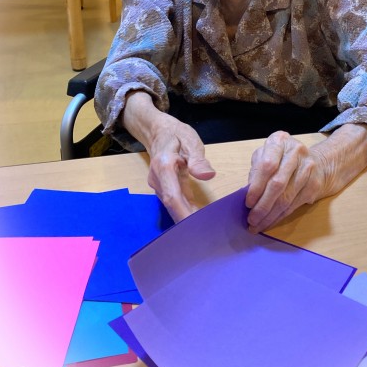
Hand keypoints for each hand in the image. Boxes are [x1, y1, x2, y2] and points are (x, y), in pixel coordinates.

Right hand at [122, 92, 214, 220]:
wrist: (157, 131)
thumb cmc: (176, 134)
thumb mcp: (191, 140)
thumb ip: (198, 159)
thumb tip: (208, 176)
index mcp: (164, 166)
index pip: (172, 196)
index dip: (183, 214)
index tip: (196, 227)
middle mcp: (157, 179)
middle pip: (172, 205)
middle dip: (187, 222)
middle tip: (206, 235)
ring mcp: (158, 185)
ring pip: (172, 206)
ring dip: (187, 217)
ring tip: (206, 230)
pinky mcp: (163, 188)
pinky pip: (174, 202)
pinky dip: (186, 211)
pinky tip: (199, 219)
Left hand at [245, 124, 366, 233]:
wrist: (319, 162)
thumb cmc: (283, 159)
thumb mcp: (266, 156)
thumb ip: (256, 171)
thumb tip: (247, 195)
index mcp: (279, 142)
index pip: (267, 166)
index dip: (256, 186)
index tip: (248, 203)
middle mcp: (296, 152)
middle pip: (277, 184)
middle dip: (263, 206)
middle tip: (252, 219)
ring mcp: (308, 168)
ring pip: (286, 198)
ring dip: (271, 215)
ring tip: (258, 225)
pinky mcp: (315, 184)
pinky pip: (294, 205)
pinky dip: (280, 216)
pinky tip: (271, 222)